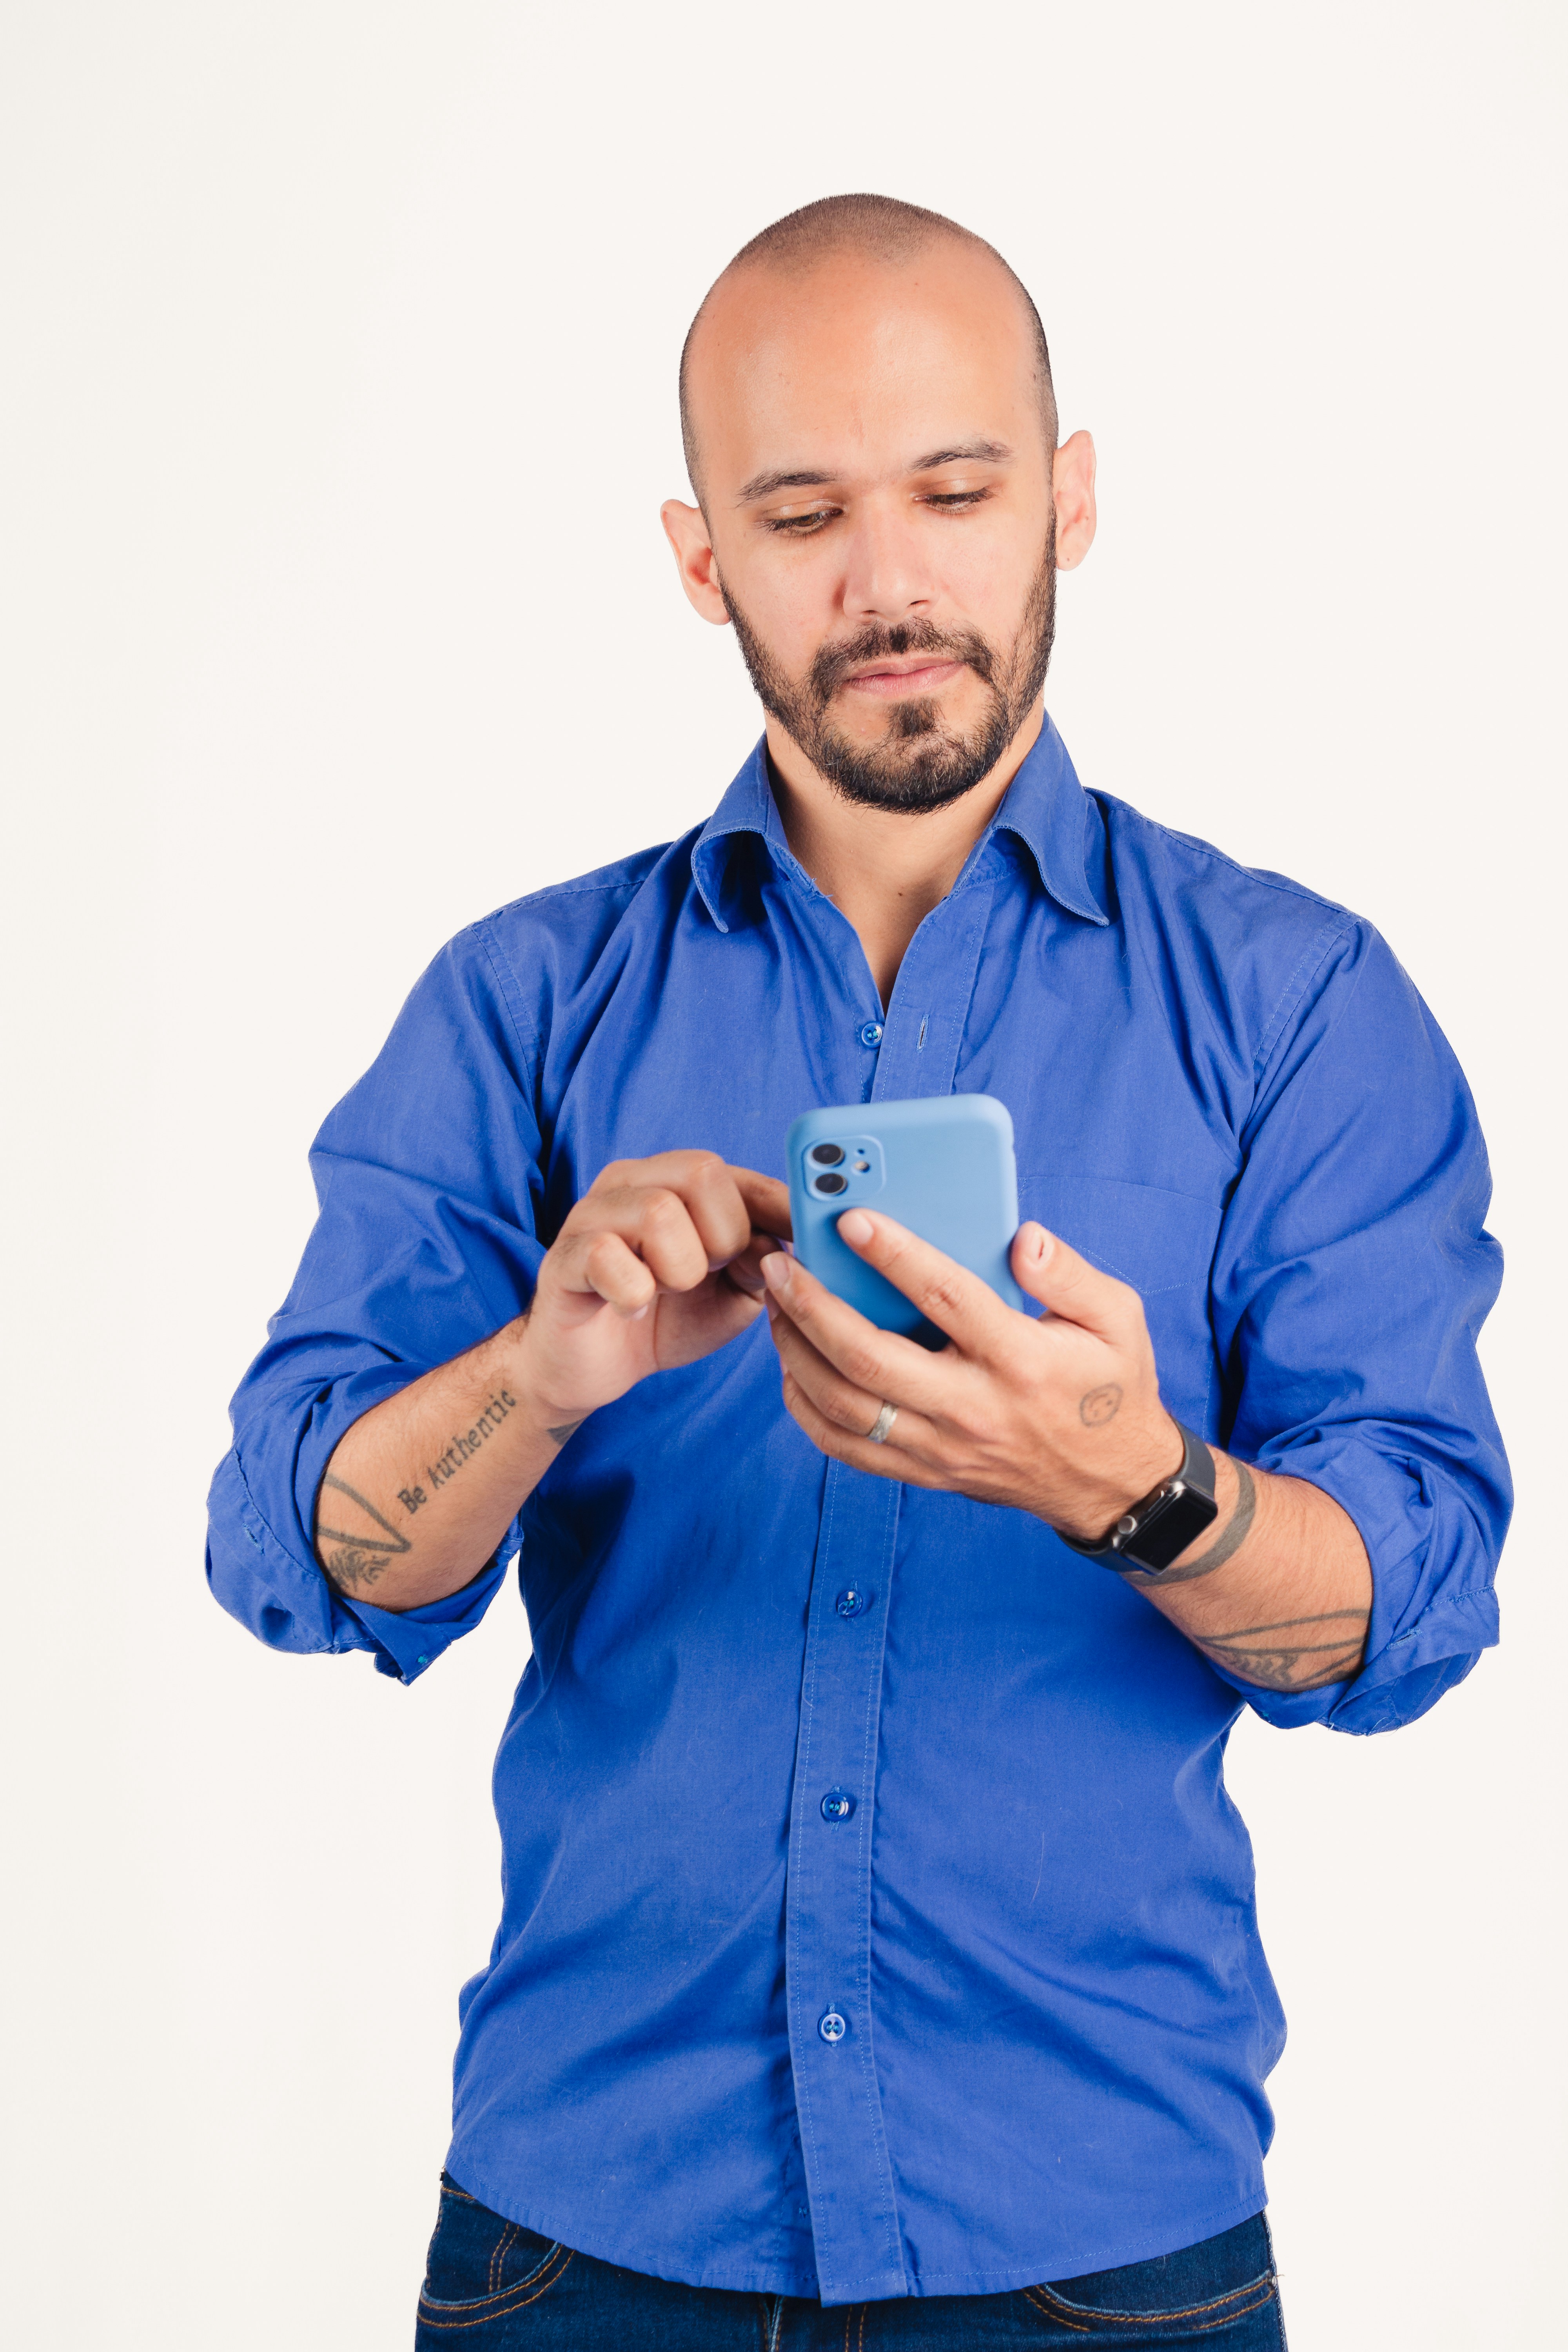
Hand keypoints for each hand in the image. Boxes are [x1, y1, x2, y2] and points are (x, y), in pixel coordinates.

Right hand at [514, 1152, 790, 1431]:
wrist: (590, 1367)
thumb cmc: (664, 1320)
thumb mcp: (731, 1297)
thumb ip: (759, 1265)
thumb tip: (778, 1243)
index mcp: (674, 1183)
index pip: (739, 1174)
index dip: (779, 1205)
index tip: (804, 1238)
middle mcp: (631, 1183)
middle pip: (702, 1171)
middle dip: (723, 1237)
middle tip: (704, 1275)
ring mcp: (591, 1215)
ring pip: (658, 1211)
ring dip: (678, 1269)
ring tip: (663, 1291)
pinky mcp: (563, 1256)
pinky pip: (608, 1257)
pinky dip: (632, 1293)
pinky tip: (629, 1308)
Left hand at [762, 1211, 1181, 1538]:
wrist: (1112, 1484)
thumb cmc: (1110, 1387)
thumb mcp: (1118, 1319)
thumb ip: (1071, 1275)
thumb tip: (1023, 1238)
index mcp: (1020, 1360)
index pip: (947, 1299)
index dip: (895, 1255)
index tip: (851, 1219)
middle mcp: (973, 1408)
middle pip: (870, 1358)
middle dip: (813, 1306)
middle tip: (781, 1263)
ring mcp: (943, 1448)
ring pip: (846, 1405)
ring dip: (796, 1352)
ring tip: (777, 1304)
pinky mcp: (926, 1473)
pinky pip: (847, 1448)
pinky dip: (807, 1408)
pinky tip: (793, 1366)